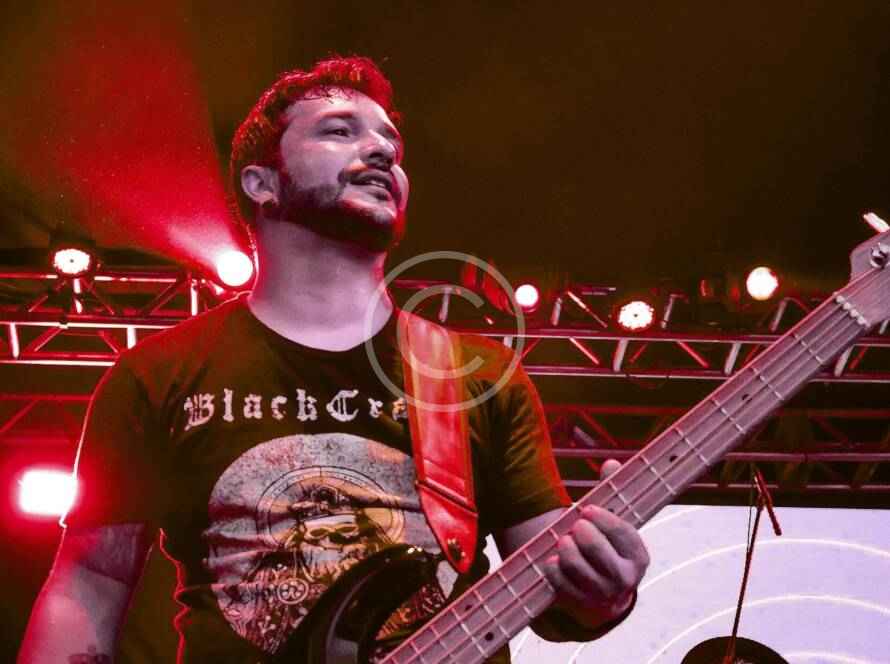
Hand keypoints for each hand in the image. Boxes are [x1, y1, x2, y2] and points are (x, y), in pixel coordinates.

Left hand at [542, 461, 649, 623]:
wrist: (605, 595)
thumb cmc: (608, 548)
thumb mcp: (615, 524)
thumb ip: (613, 492)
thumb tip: (611, 463)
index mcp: (638, 555)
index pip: (622, 532)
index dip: (602, 518)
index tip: (587, 509)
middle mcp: (625, 578)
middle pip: (596, 548)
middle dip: (581, 532)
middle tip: (575, 526)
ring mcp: (603, 594)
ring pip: (576, 565)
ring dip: (565, 548)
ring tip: (563, 540)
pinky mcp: (581, 604)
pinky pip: (560, 582)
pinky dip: (553, 568)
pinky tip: (552, 560)